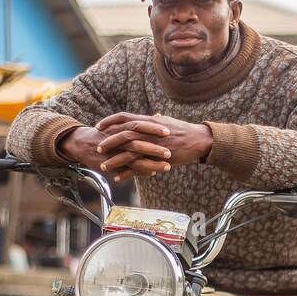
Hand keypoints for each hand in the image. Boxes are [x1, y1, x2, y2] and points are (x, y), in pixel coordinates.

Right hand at [59, 123, 170, 180]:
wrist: (82, 143)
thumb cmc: (106, 133)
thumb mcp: (122, 125)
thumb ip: (140, 123)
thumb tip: (158, 116)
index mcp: (121, 127)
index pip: (139, 124)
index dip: (153, 127)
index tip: (169, 130)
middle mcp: (118, 137)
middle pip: (138, 138)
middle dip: (154, 145)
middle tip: (170, 150)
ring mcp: (115, 151)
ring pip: (134, 155)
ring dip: (151, 161)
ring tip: (167, 166)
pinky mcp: (111, 162)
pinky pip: (127, 167)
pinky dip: (140, 171)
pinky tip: (153, 173)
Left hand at [97, 112, 212, 166]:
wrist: (198, 140)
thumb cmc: (184, 131)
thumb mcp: (167, 122)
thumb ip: (156, 121)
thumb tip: (153, 117)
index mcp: (148, 121)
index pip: (124, 117)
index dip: (110, 121)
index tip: (99, 126)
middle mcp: (148, 131)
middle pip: (122, 134)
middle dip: (108, 141)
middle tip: (97, 147)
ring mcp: (152, 145)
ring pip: (128, 152)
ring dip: (113, 160)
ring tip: (103, 166)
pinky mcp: (157, 158)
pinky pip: (139, 167)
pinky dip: (127, 173)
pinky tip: (118, 178)